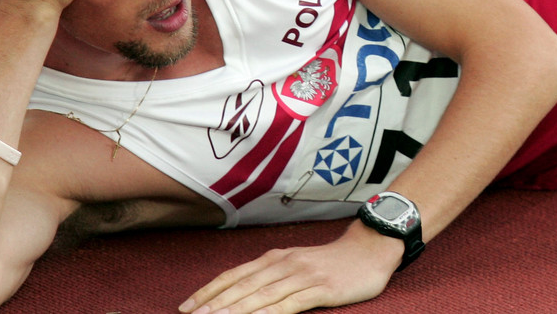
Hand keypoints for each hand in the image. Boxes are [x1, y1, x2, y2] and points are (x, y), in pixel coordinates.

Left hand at [179, 221, 403, 313]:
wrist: (370, 249)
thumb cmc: (332, 262)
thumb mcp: (297, 264)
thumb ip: (272, 276)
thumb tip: (243, 295)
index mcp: (275, 258)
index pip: (234, 275)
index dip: (208, 291)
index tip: (186, 306)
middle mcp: (284, 264)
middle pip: (242, 286)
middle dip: (213, 304)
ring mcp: (302, 276)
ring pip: (261, 296)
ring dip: (235, 310)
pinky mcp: (320, 288)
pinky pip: (290, 304)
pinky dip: (268, 313)